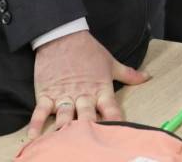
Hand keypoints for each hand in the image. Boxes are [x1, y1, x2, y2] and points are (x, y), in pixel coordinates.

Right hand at [26, 30, 148, 137]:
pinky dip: (36, 125)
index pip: (111, 109)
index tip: (119, 134)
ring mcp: (63, 95)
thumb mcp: (111, 62)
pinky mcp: (46, 93)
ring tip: (63, 143)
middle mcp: (83, 95)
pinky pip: (40, 112)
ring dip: (64, 130)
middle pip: (87, 117)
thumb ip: (128, 74)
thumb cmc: (88, 50)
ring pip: (65, 117)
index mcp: (100, 89)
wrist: (62, 36)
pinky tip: (34, 138)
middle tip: (90, 144)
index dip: (115, 122)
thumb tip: (147, 77)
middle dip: (89, 130)